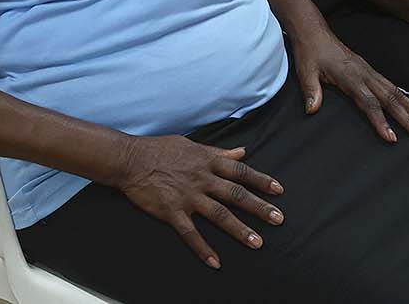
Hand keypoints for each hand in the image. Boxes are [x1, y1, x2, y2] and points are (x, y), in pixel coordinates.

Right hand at [113, 135, 283, 269]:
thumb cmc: (160, 149)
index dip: (260, 180)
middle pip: (235, 194)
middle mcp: (201, 178)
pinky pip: (190, 233)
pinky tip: (215, 262)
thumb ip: (219, 151)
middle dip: (259, 207)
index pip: (240, 171)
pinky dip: (203, 248)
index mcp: (207, 161)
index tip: (279, 190)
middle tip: (279, 219)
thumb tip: (242, 151)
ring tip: (257, 243)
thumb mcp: (192, 145)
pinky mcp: (172, 211)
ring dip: (239, 229)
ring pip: (219, 214)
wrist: (130, 159)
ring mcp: (187, 196)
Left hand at [285, 13, 408, 141]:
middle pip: (390, 98)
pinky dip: (403, 98)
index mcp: (350, 76)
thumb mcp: (305, 71)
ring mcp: (368, 71)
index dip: (381, 121)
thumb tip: (312, 110)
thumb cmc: (310, 52)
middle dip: (407, 118)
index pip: (369, 102)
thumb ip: (311, 90)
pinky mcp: (369, 70)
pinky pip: (390, 85)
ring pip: (395, 91)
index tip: (392, 137)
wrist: (314, 32)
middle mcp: (364, 73)